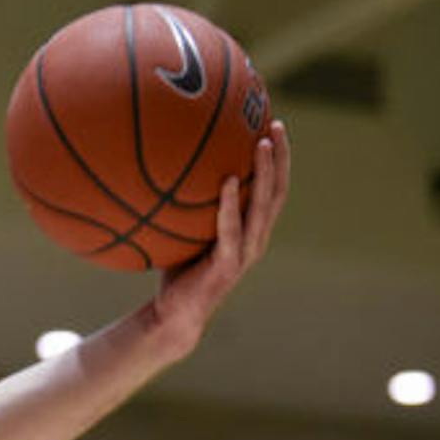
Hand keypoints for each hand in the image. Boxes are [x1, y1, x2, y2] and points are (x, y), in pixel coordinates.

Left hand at [150, 119, 290, 349]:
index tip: (274, 125)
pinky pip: (231, 230)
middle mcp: (255, 238)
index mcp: (250, 229)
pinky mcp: (228, 265)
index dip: (278, 159)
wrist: (172, 315)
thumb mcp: (181, 232)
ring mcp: (245, 252)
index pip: (272, 188)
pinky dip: (229, 205)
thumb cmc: (176, 270)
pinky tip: (225, 182)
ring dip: (265, 174)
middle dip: (280, 157)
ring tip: (261, 143)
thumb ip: (182, 205)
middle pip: (277, 191)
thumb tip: (158, 167)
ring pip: (263, 207)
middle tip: (277, 125)